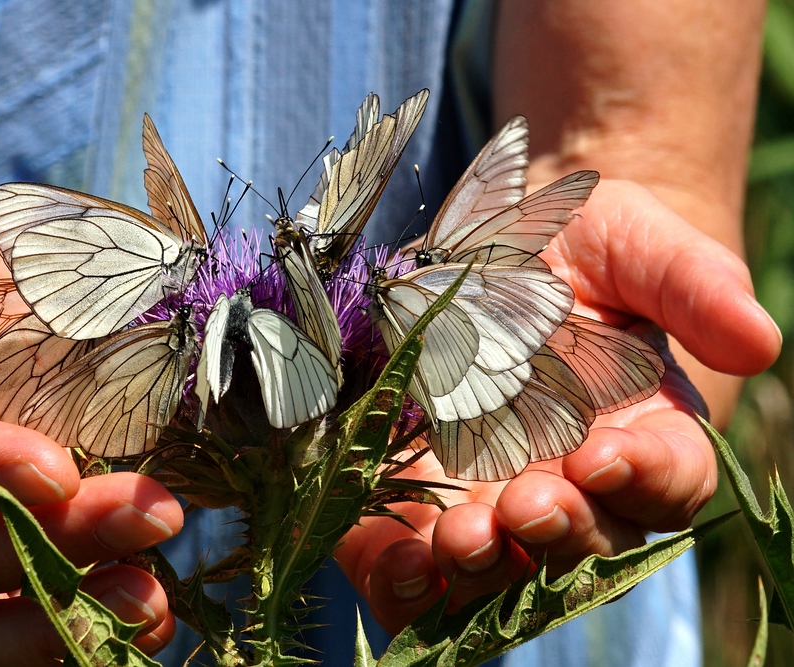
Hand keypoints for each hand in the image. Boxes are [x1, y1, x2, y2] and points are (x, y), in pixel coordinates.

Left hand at [335, 178, 781, 632]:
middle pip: (586, 536)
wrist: (501, 244)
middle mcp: (577, 478)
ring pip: (505, 561)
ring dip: (481, 565)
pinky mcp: (427, 492)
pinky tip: (396, 562)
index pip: (670, 477)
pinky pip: (421, 557)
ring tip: (454, 541)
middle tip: (524, 504)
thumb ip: (694, 284)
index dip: (647, 476)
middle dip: (557, 530)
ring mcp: (499, 490)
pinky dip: (407, 575)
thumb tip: (759, 342)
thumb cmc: (587, 242)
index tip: (603, 453)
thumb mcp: (638, 242)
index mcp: (646, 429)